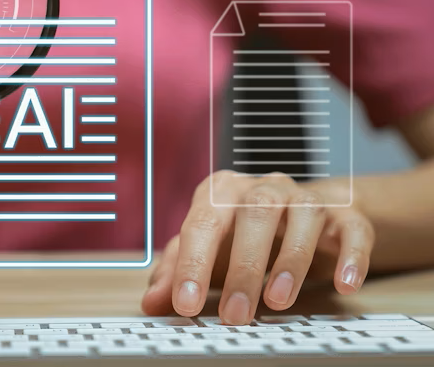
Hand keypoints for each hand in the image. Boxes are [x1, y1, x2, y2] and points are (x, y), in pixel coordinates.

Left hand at [142, 171, 373, 324]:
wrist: (304, 212)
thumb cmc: (243, 233)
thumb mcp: (208, 251)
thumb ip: (177, 271)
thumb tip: (151, 300)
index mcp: (221, 192)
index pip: (202, 224)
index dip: (192, 264)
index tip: (185, 303)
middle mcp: (263, 187)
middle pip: (252, 216)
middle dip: (243, 268)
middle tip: (235, 315)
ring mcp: (306, 197)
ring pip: (301, 218)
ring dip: (290, 261)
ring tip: (278, 300)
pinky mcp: (344, 215)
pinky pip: (351, 230)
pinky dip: (350, 257)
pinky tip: (344, 285)